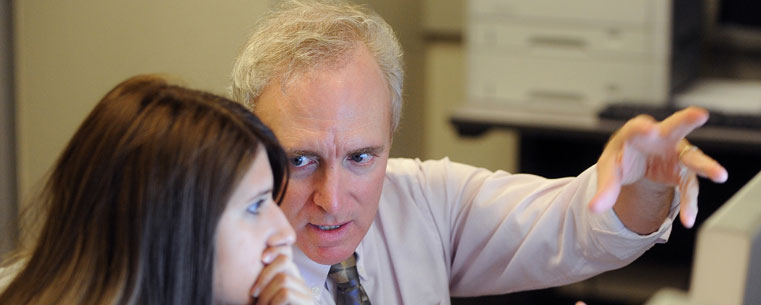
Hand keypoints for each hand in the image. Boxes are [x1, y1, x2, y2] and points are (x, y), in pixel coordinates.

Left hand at [251, 246, 313, 304]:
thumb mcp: (260, 290)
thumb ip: (263, 275)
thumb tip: (260, 253)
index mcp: (289, 276)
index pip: (286, 251)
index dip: (274, 250)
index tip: (261, 258)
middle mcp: (300, 282)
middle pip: (284, 260)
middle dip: (264, 276)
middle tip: (253, 293)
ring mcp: (306, 292)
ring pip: (283, 278)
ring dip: (266, 294)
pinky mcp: (308, 303)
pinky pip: (286, 293)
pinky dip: (273, 302)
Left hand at [589, 107, 727, 228]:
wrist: (635, 160)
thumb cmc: (622, 157)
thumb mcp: (609, 170)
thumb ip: (604, 188)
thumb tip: (594, 208)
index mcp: (636, 133)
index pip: (637, 128)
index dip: (642, 128)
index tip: (649, 128)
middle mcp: (661, 138)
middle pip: (675, 126)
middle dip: (687, 119)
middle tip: (699, 114)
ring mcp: (676, 153)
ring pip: (693, 158)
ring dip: (706, 167)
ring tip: (720, 175)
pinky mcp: (684, 170)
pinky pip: (689, 187)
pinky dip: (688, 203)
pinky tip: (688, 218)